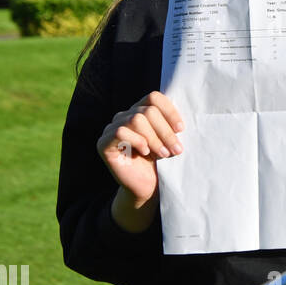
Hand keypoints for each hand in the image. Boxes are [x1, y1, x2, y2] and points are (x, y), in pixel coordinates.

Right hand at [97, 90, 184, 205]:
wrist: (147, 187)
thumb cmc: (161, 162)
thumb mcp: (169, 140)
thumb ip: (171, 125)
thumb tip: (181, 118)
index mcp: (141, 111)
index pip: (154, 97)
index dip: (169, 111)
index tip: (181, 129)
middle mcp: (124, 116)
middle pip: (147, 111)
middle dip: (165, 131)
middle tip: (176, 149)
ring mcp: (112, 128)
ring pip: (136, 119)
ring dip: (154, 138)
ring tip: (164, 154)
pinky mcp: (104, 143)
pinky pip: (121, 132)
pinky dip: (137, 141)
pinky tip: (145, 153)